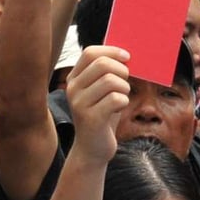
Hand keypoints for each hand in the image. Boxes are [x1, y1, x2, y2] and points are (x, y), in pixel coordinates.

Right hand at [66, 46, 131, 162]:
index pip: (90, 53)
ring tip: (121, 98)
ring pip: (111, 80)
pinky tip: (119, 109)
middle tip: (125, 82)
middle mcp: (72, 88)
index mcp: (74, 78)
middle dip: (121, 70)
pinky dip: (124, 102)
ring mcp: (79, 103)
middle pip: (102, 63)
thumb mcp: (102, 91)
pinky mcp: (90, 117)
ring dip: (124, 88)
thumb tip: (126, 54)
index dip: (111, 51)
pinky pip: (116, 99)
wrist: (92, 148)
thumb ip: (107, 73)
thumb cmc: (102, 116)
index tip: (127, 57)